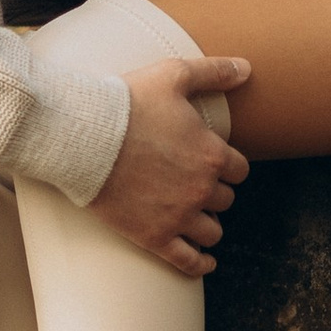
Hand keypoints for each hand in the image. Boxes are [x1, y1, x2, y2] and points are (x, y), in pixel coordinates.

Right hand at [89, 57, 250, 276]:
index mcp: (211, 154)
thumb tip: (247, 68)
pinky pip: (188, 261)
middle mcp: (202, 189)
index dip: (226, 165)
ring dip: (207, 224)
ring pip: (212, 231)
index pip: (239, 169)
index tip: (211, 162)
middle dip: (214, 192)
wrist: (83, 137)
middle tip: (194, 184)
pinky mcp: (154, 237)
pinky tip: (204, 261)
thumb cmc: (127, 103)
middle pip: (225, 200)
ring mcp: (179, 216)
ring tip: (195, 218)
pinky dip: (200, 263)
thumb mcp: (173, 75)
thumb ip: (214, 72)